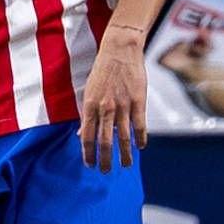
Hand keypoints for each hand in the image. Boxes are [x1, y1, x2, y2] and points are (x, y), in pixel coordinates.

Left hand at [76, 24, 150, 167]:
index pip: (87, 136)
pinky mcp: (138, 101)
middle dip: (105, 160)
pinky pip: (140, 126)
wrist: (119, 51)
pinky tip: (141, 147)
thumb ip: (87, 115)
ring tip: (126, 165)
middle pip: (105, 142)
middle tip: (105, 172)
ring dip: (125, 155)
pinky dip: (141, 139)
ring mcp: (123, 105)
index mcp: (90, 106)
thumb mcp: (89, 92)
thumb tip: (82, 134)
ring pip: (124, 138)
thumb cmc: (102, 72)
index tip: (90, 165)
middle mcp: (105, 108)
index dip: (88, 153)